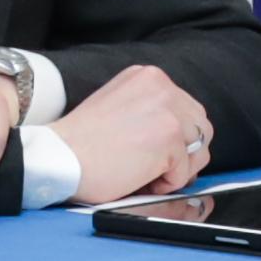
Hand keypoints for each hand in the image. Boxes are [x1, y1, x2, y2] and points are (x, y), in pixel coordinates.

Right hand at [55, 63, 213, 207]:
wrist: (59, 157)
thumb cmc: (80, 143)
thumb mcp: (120, 107)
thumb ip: (151, 112)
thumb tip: (185, 139)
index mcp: (149, 76)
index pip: (188, 110)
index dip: (176, 139)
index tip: (154, 152)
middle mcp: (162, 86)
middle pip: (201, 128)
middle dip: (183, 155)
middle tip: (153, 168)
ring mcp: (169, 109)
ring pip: (198, 151)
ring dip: (175, 170)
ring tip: (143, 172)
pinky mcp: (171, 136)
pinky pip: (184, 172)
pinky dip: (165, 184)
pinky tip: (137, 177)